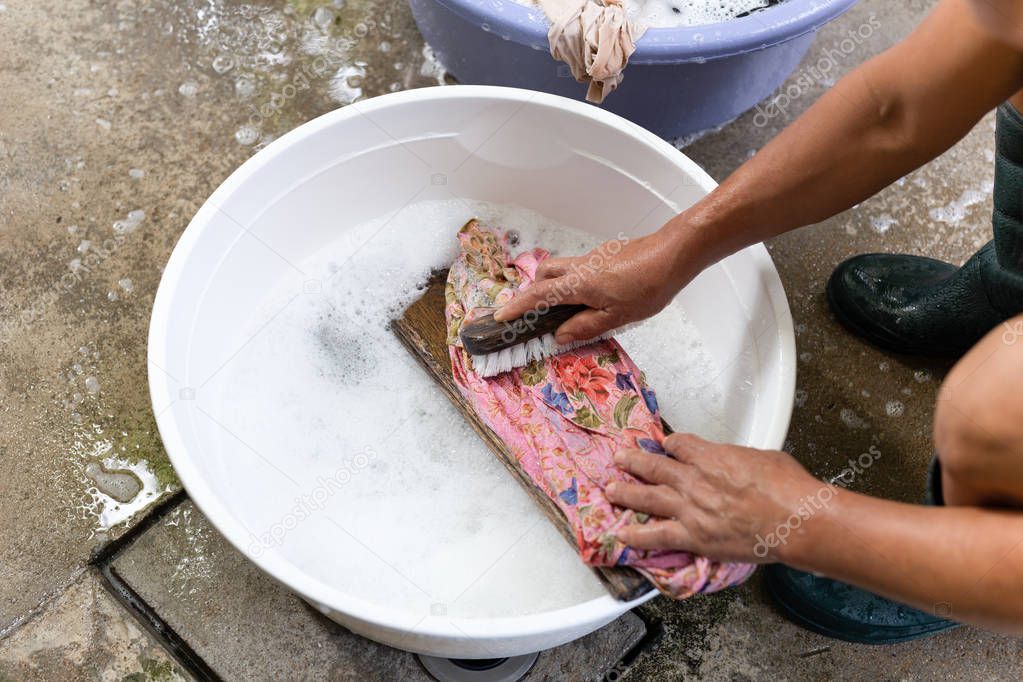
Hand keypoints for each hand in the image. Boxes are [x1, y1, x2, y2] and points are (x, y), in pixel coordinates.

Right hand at [493, 227, 695, 343]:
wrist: (673, 253)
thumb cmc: (648, 286)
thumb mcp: (617, 316)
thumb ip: (585, 326)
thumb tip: (559, 335)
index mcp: (577, 284)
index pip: (538, 295)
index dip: (517, 307)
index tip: (501, 317)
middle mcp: (579, 267)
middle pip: (544, 274)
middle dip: (533, 292)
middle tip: (535, 313)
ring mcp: (592, 258)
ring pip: (561, 268)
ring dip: (553, 285)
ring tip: (565, 309)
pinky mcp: (606, 255)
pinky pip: (578, 268)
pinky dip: (573, 281)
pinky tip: (592, 297)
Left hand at [606, 433, 823, 562]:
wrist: (795, 519)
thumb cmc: (788, 488)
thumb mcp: (763, 457)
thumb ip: (740, 460)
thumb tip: (740, 465)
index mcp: (712, 456)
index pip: (680, 444)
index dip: (670, 444)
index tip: (664, 445)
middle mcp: (695, 479)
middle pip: (655, 466)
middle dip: (634, 461)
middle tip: (619, 458)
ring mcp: (691, 508)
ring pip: (648, 497)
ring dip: (625, 492)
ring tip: (610, 490)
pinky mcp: (694, 536)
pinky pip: (657, 535)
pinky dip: (637, 535)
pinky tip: (622, 534)